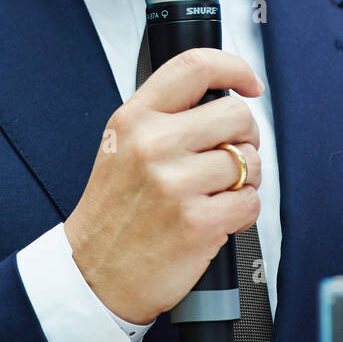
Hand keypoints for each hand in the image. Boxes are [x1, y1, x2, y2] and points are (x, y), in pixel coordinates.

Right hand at [63, 48, 263, 325]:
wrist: (92, 274)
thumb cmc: (114, 211)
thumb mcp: (122, 146)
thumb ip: (165, 117)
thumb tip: (223, 100)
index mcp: (135, 118)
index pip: (195, 67)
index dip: (234, 68)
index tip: (249, 83)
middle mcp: (154, 144)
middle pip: (237, 115)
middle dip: (246, 136)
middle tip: (232, 153)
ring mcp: (176, 184)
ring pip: (250, 161)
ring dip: (246, 179)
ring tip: (218, 192)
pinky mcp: (197, 223)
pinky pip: (250, 202)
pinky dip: (243, 211)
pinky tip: (217, 217)